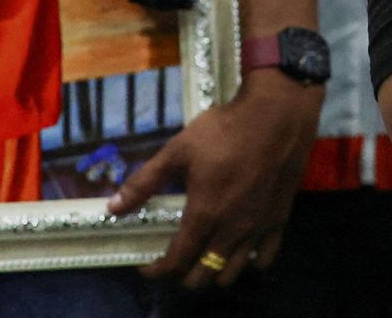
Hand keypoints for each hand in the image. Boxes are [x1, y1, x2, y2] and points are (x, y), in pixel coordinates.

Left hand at [109, 71, 320, 288]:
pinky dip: (249, 261)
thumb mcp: (178, 150)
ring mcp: (257, 229)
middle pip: (202, 276)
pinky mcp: (278, 220)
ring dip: (213, 271)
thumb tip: (112, 208)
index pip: (176, 262)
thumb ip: (145, 181)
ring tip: (205, 254)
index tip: (147, 265)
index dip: (156, 270)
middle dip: (183, 274)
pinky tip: (241, 247)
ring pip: (232, 274)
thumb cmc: (225, 130)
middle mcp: (230, 231)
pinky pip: (265, 259)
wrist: (276, 114)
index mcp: (204, 215)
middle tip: (175, 258)